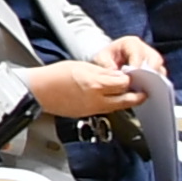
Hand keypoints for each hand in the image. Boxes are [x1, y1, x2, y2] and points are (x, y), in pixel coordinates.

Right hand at [30, 57, 144, 116]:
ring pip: (117, 107)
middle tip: (143, 92)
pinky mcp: (87, 114)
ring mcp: (92, 109)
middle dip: (137, 96)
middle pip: (125, 100)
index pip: (124, 83)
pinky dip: (112, 105)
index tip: (135, 76)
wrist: (38, 91)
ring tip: (130, 95)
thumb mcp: (82, 66)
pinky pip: (105, 110)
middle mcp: (96, 99)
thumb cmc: (54, 76)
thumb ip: (103, 72)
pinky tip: (111, 99)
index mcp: (95, 84)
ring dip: (126, 101)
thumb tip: (119, 76)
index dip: (132, 79)